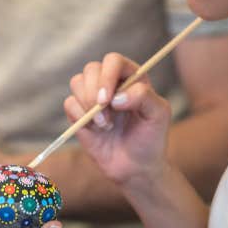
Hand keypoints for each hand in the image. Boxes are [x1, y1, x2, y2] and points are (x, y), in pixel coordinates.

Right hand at [63, 53, 171, 186]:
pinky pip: (69, 103)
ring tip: (105, 125)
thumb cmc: (151, 138)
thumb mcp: (159, 115)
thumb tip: (116, 97)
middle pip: (92, 69)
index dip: (108, 75)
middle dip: (94, 91)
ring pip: (77, 82)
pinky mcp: (79, 113)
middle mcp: (111, 82)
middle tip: (103, 112)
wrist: (136, 167)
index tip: (108, 98)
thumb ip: (143, 97)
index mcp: (131, 77)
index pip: (114, 61)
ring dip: (87, 105)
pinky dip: (80, 117)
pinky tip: (96, 130)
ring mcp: (93, 97)